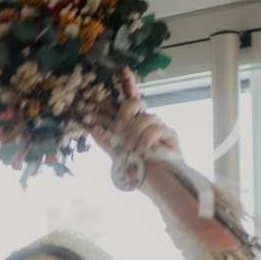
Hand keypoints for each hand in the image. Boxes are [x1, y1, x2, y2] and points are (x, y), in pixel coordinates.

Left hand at [92, 73, 240, 252]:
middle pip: (136, 102)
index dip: (128, 83)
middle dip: (123, 114)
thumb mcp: (116, 155)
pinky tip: (142, 151)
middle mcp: (148, 122)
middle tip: (116, 132)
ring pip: (145, 117)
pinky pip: (157, 128)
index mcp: (134, 124)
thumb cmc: (139, 173)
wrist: (159, 189)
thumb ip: (105, 139)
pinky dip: (146, 140)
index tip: (122, 70)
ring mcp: (160, 128)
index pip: (131, 99)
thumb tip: (89, 125)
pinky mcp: (171, 136)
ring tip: (131, 151)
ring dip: (134, 134)